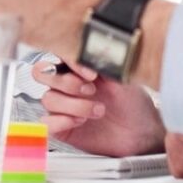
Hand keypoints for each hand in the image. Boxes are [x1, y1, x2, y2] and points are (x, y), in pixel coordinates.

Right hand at [34, 60, 164, 156]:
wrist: (141, 133)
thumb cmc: (133, 104)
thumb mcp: (122, 79)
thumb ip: (104, 63)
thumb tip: (94, 49)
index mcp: (79, 68)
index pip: (58, 55)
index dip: (70, 62)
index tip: (91, 74)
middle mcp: (67, 85)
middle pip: (42, 73)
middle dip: (67, 83)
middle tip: (91, 90)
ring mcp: (63, 106)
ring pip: (48, 99)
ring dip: (74, 106)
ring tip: (97, 111)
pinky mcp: (62, 127)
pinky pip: (45, 123)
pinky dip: (60, 121)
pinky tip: (79, 122)